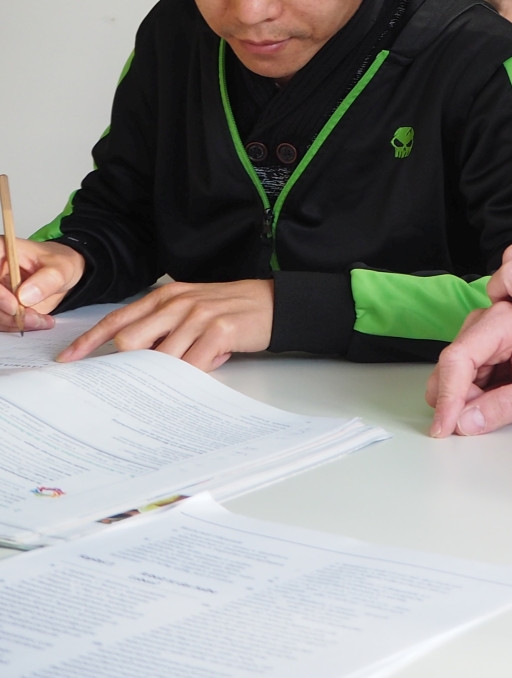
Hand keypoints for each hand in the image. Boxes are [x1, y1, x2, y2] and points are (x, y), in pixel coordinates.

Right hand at [0, 238, 85, 328]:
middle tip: (34, 319)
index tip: (15, 307)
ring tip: (41, 320)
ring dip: (14, 322)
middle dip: (8, 315)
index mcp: (1, 252)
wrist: (63, 273)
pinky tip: (38, 321)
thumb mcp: (62, 267)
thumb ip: (47, 279)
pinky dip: (18, 325)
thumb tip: (24, 297)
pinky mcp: (1, 304)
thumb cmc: (60, 262)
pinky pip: (1, 320)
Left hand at [59, 278, 274, 369]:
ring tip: (176, 376)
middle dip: (125, 364)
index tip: (68, 359)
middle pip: (130, 340)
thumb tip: (132, 356)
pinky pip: (192, 364)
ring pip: (159, 356)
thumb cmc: (231, 309)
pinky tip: (208, 365)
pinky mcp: (219, 330)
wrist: (276, 303)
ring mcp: (198, 316)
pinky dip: (191, 374)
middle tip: (127, 381)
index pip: (117, 319)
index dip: (89, 341)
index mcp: (166, 295)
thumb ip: (163, 324)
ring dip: (162, 374)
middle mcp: (178, 302)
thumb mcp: (192, 307)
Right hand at [428, 298, 511, 435]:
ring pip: (458, 367)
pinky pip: (469, 369)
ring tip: (494, 411)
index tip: (443, 426)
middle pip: (454, 361)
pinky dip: (473, 391)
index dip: (447, 395)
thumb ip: (506, 406)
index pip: (459, 356)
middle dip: (455, 398)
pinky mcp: (494, 343)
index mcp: (509, 318)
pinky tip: (495, 401)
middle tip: (472, 425)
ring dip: (464, 395)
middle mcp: (495, 317)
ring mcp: (492, 329)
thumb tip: (465, 422)